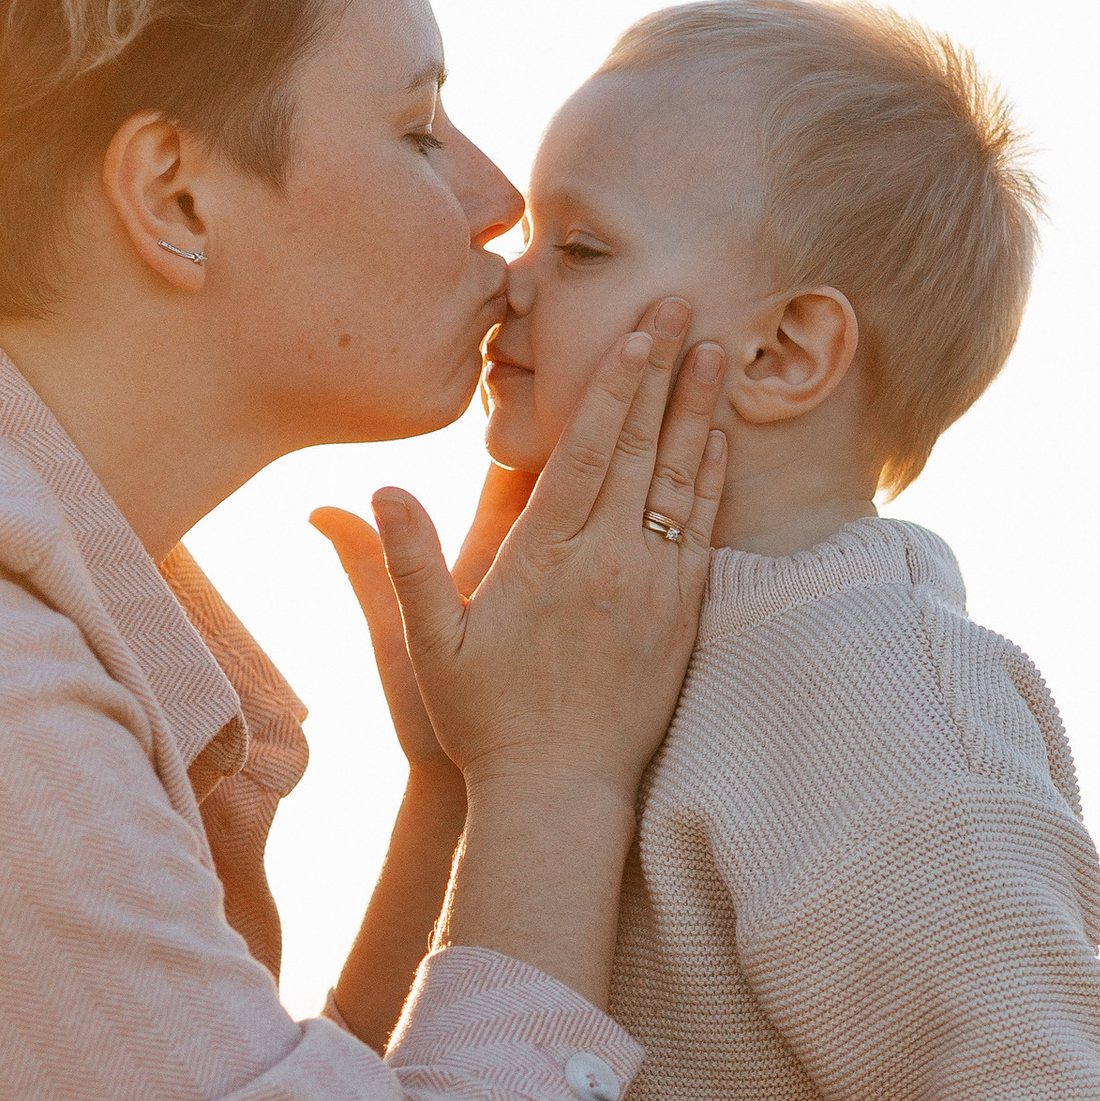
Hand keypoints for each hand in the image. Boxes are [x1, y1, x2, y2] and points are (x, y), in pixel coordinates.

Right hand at [334, 306, 726, 810]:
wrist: (560, 793)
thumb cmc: (486, 721)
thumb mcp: (430, 643)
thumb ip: (406, 564)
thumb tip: (377, 492)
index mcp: (547, 558)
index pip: (588, 451)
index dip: (616, 385)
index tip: (638, 332)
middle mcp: (609, 564)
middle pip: (642, 449)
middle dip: (664, 373)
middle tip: (683, 306)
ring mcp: (653, 590)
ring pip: (681, 483)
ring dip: (699, 414)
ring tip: (717, 354)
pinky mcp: (681, 618)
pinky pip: (703, 533)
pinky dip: (713, 481)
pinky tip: (722, 442)